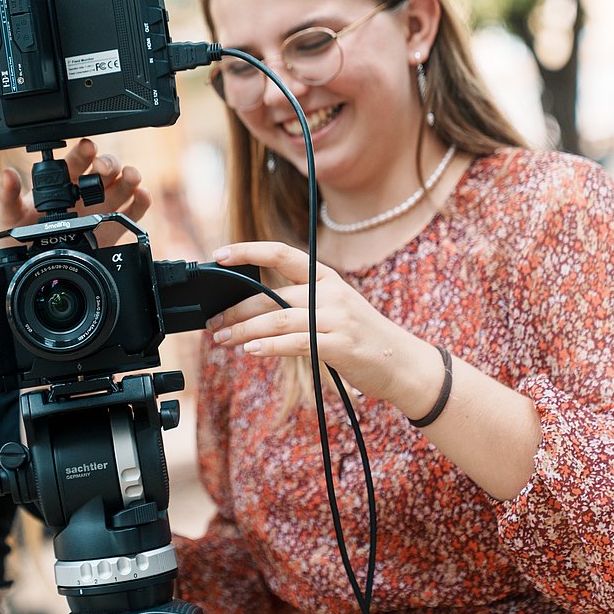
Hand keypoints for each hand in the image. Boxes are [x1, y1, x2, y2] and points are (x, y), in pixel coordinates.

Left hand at [0, 139, 150, 243]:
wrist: (32, 269)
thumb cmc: (19, 240)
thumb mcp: (10, 218)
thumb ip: (9, 196)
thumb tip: (7, 174)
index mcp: (61, 184)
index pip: (75, 161)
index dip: (84, 151)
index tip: (87, 148)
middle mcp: (84, 192)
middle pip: (105, 168)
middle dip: (108, 163)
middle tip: (103, 169)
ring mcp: (102, 209)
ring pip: (122, 185)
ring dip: (129, 176)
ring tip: (130, 177)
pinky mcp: (115, 228)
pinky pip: (134, 211)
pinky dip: (142, 201)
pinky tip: (141, 195)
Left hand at [206, 241, 435, 402]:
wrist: (401, 363)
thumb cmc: (359, 336)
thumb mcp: (332, 308)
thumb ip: (298, 303)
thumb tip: (249, 307)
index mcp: (326, 278)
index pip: (282, 254)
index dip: (248, 251)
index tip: (218, 254)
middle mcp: (331, 293)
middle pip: (271, 296)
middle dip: (236, 309)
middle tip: (212, 322)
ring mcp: (337, 318)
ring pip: (278, 320)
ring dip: (244, 330)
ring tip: (222, 338)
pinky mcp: (340, 345)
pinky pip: (296, 343)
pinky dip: (270, 347)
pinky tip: (251, 350)